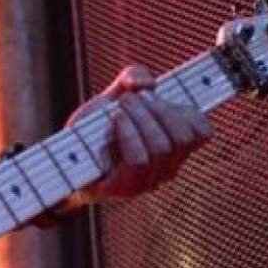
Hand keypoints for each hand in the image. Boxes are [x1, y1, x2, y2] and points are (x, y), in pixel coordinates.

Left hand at [71, 64, 211, 204]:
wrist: (65, 158)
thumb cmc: (94, 129)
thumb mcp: (114, 95)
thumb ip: (132, 78)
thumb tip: (149, 82)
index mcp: (174, 148)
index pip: (202, 132)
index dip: (186, 108)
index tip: (156, 94)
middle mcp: (167, 167)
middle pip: (181, 136)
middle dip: (157, 109)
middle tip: (132, 99)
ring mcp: (149, 181)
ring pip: (162, 147)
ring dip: (140, 119)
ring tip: (120, 109)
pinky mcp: (126, 189)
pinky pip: (139, 160)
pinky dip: (128, 133)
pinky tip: (115, 121)